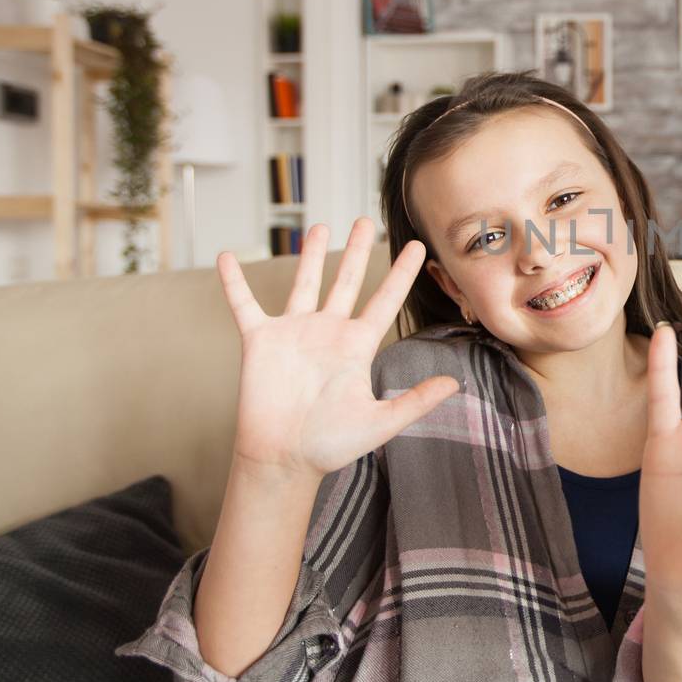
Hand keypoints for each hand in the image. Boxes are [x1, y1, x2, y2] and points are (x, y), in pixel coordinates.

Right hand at [217, 218, 458, 483]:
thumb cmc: (331, 446)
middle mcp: (327, 332)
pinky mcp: (260, 341)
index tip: (418, 246)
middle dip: (357, 251)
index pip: (385, 301)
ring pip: (304, 283)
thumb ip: (416, 400)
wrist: (284, 459)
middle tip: (365, 221)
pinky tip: (226, 257)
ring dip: (311, 254)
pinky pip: (244, 305)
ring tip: (320, 226)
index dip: (401, 273)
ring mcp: (293, 333)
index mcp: (357, 347)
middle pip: (346, 281)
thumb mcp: (381, 422)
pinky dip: (234, 282)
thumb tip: (455, 384)